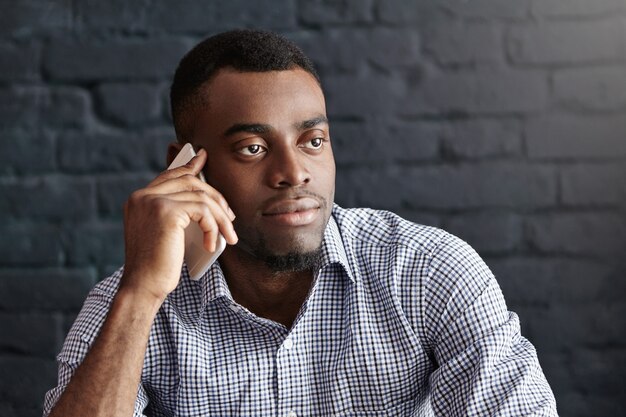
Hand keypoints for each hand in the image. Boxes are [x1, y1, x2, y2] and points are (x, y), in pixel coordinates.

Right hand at [120, 149, 237, 302]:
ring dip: (220, 217)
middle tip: (230, 217)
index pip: (170, 175)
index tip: (202, 158)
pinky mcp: (166, 212)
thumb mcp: (166, 234)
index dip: (189, 166)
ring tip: (228, 236)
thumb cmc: (156, 267)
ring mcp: (152, 201)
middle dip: (215, 197)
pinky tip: (211, 245)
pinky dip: (213, 227)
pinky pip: (203, 210)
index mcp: (138, 199)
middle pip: (189, 181)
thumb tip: (202, 200)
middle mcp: (142, 196)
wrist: (142, 287)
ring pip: (201, 196)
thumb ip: (176, 213)